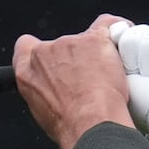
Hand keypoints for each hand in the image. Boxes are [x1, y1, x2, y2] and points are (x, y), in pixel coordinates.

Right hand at [13, 13, 133, 148]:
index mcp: (27, 71)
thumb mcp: (43, 111)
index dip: (41, 51)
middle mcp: (45, 53)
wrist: (89, 124)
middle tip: (87, 79)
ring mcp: (70, 43)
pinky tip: (121, 41)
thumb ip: (45, 90)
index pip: (26, 47)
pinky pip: (108, 25)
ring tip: (106, 79)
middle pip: (61, 46)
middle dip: (75, 58)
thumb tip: (57, 93)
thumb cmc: (69, 124)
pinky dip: (117, 30)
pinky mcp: (95, 39)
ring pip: (86, 40)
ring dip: (95, 54)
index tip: (53, 61)